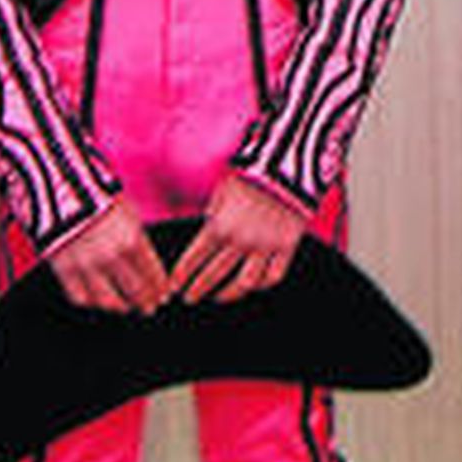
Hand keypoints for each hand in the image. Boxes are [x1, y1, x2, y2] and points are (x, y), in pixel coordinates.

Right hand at [47, 196, 168, 314]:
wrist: (57, 184)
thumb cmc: (96, 193)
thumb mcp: (127, 211)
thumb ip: (138, 239)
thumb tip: (146, 262)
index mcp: (132, 240)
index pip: (153, 276)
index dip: (160, 289)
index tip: (163, 296)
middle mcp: (111, 257)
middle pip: (136, 293)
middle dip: (146, 303)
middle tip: (149, 308)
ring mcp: (86, 265)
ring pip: (108, 302)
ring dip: (120, 307)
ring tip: (125, 307)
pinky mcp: (64, 269)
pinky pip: (80, 297)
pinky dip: (91, 302)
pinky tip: (97, 300)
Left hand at [166, 174, 307, 304]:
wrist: (288, 164)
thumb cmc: (252, 171)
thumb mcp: (223, 189)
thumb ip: (214, 213)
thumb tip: (208, 228)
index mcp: (219, 226)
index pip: (193, 259)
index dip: (181, 276)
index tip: (173, 286)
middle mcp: (241, 241)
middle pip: (213, 275)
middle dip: (197, 289)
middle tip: (189, 297)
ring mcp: (265, 247)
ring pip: (244, 284)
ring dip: (227, 294)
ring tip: (218, 297)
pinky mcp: (287, 247)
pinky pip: (273, 276)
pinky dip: (261, 285)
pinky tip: (252, 286)